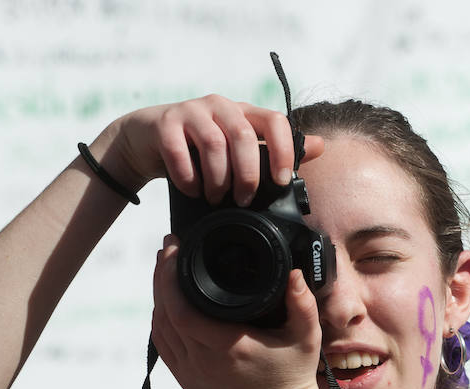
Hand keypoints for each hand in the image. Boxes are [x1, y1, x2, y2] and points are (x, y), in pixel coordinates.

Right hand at [96, 95, 323, 204]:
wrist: (149, 141)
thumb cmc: (199, 150)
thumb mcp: (240, 150)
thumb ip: (276, 149)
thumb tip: (319, 146)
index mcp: (244, 113)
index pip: (274, 121)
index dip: (282, 152)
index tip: (281, 181)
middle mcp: (221, 107)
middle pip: (244, 136)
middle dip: (247, 175)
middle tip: (243, 200)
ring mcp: (192, 112)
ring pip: (214, 145)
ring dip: (217, 180)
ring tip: (215, 198)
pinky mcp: (167, 124)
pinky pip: (181, 152)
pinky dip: (188, 178)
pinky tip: (191, 189)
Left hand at [151, 236, 321, 388]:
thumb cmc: (292, 376)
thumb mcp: (306, 338)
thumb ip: (303, 304)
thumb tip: (295, 273)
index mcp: (229, 346)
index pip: (182, 309)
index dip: (170, 277)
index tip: (174, 249)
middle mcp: (203, 361)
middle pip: (164, 313)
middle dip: (162, 277)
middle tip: (168, 250)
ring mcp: (191, 373)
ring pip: (159, 329)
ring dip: (158, 298)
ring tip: (166, 271)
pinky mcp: (186, 381)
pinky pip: (162, 347)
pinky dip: (159, 322)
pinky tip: (165, 304)